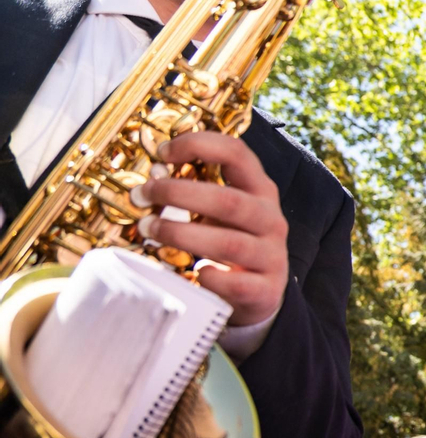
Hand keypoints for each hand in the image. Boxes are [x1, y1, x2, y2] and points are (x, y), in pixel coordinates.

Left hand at [134, 132, 288, 327]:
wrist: (259, 293)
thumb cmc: (229, 242)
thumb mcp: (219, 213)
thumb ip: (193, 195)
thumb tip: (150, 178)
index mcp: (259, 190)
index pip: (237, 154)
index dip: (199, 145)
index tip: (162, 152)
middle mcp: (270, 218)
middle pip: (228, 200)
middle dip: (177, 194)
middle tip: (142, 196)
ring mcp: (272, 255)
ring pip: (230, 243)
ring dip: (181, 234)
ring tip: (149, 230)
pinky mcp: (266, 289)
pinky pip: (237, 284)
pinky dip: (211, 278)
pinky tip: (195, 272)